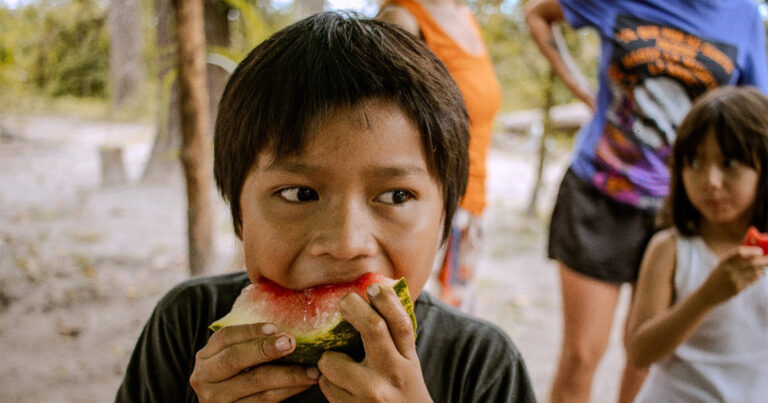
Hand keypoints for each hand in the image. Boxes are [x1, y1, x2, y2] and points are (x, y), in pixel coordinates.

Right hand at [190, 323, 319, 401]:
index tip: (274, 327)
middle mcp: (205, 378)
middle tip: (291, 343)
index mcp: (206, 357)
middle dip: (265, 349)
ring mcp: (217, 400)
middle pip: (235, 359)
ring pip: (256, 383)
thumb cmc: (236, 374)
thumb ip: (250, 342)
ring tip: (312, 369)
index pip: (225, 337)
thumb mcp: (232, 356)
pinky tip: (304, 382)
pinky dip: (288, 390)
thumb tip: (285, 328)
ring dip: (288, 374)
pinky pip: (265, 401)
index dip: (250, 330)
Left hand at [317, 284, 431, 401]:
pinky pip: (325, 385)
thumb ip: (395, 336)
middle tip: (345, 303)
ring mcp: (370, 393)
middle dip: (353, 308)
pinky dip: (326, 380)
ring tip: (338, 362)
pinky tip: (340, 385)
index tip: (373, 288)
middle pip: (372, 328)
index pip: (400, 322)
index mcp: (408, 360)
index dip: (385, 299)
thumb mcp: (408, 364)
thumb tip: (376, 290)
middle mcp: (393, 374)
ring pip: (332, 360)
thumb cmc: (403, 391)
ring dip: (328, 358)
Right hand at [702, 246, 767, 304]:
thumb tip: (753, 251)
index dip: (752, 250)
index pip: (740, 252)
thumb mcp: (721, 265)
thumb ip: (734, 259)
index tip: (760, 251)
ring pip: (754, 272)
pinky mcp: (737, 289)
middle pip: (751, 262)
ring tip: (763, 268)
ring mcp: (733, 280)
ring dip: (761, 269)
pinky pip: (752, 281)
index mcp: (723, 261)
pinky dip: (758, 277)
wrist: (709, 294)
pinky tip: (758, 275)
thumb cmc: (718, 277)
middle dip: (763, 260)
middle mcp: (728, 270)